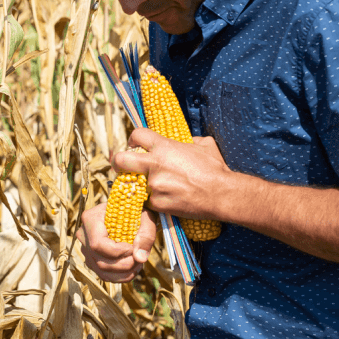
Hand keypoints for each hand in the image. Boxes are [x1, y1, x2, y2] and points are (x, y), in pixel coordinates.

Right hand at [76, 201, 156, 282]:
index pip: (98, 244)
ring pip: (102, 270)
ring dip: (124, 272)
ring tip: (139, 264)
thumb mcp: (145, 217)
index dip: (117, 252)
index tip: (133, 248)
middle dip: (124, 265)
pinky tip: (134, 268)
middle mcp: (84, 234)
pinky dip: (121, 276)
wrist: (130, 212)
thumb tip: (140, 258)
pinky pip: (104, 275)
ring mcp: (86, 249)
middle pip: (100, 260)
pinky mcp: (92, 259)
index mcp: (91, 218)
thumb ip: (145, 235)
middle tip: (141, 259)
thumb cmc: (137, 211)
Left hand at [114, 128, 229, 219]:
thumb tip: (187, 141)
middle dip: (118, 162)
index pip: (137, 135)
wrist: (221, 194)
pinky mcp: (157, 203)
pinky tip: (165, 198)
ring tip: (155, 186)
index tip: (135, 145)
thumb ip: (190, 140)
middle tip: (123, 166)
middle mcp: (155, 164)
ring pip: (134, 184)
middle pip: (120, 160)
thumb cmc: (215, 169)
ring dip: (140, 185)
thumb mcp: (204, 145)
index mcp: (164, 147)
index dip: (134, 139)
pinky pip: (147, 201)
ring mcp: (154, 185)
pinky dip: (153, 200)